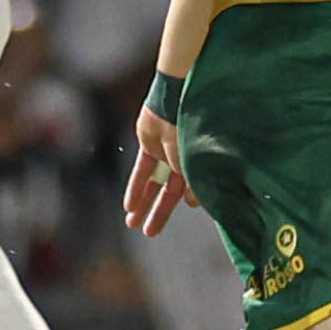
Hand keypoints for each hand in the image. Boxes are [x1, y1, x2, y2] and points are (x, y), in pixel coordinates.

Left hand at [124, 107, 195, 237]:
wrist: (179, 96)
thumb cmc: (195, 126)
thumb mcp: (196, 159)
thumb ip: (195, 182)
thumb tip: (192, 203)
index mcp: (201, 161)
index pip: (194, 189)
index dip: (189, 200)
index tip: (188, 207)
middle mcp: (184, 159)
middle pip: (170, 193)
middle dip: (159, 214)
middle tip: (150, 233)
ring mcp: (166, 151)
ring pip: (153, 184)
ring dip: (144, 205)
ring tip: (133, 225)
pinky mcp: (149, 143)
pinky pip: (141, 171)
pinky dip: (135, 188)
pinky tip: (129, 207)